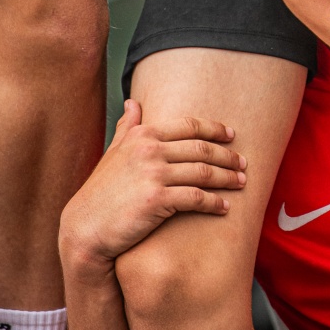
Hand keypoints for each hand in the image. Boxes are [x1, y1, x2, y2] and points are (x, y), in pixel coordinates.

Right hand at [60, 101, 245, 265]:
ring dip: (227, 178)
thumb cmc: (101, 192)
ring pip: (203, 172)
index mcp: (142, 135)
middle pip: (202, 149)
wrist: (85, 228)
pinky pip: (197, 198)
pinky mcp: (157, 200)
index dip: (215, 129)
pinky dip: (215, 202)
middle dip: (227, 156)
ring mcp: (153, 174)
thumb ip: (127, 127)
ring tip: (241, 182)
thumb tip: (133, 102)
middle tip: (243, 163)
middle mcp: (149, 150)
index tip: (231, 135)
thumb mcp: (113, 153)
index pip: (189, 126)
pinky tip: (225, 207)